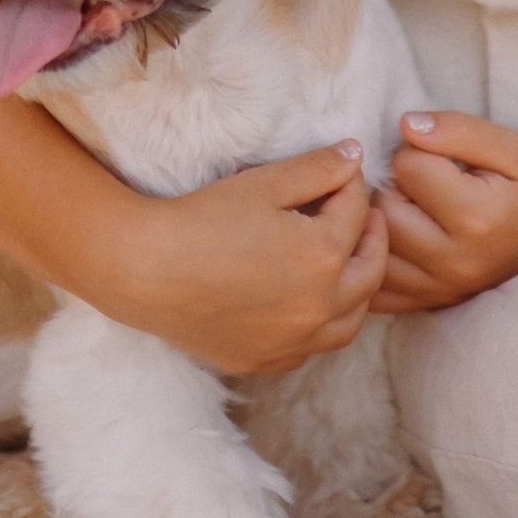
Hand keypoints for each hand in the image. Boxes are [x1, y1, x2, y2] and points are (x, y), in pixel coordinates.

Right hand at [101, 145, 388, 373]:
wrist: (144, 270)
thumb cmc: (202, 220)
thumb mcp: (264, 183)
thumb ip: (318, 168)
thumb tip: (356, 156)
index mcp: (324, 260)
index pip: (356, 215)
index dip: (353, 186)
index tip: (345, 172)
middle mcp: (318, 310)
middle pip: (369, 274)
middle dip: (373, 240)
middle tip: (366, 217)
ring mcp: (292, 343)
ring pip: (349, 322)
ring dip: (358, 290)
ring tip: (347, 262)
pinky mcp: (264, 360)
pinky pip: (312, 347)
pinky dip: (323, 324)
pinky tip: (307, 302)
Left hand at [371, 110, 517, 313]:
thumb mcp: (509, 144)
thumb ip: (456, 129)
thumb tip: (406, 125)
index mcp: (478, 218)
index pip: (406, 168)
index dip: (416, 149)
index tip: (440, 155)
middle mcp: (457, 262)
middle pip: (383, 212)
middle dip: (393, 185)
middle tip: (422, 179)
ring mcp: (444, 289)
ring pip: (375, 251)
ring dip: (381, 223)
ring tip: (411, 207)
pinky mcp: (434, 302)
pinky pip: (380, 291)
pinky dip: (379, 262)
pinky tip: (397, 241)